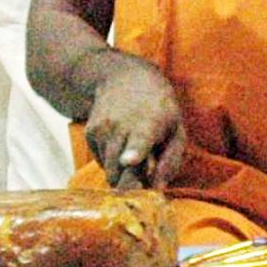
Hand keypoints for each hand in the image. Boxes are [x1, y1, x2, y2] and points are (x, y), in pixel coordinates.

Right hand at [85, 53, 187, 188]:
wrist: (125, 78)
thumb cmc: (159, 108)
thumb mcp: (176, 130)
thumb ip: (170, 161)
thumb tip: (157, 189)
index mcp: (147, 125)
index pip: (139, 141)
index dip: (134, 152)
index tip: (129, 160)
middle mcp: (120, 126)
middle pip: (120, 170)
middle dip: (131, 184)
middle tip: (143, 182)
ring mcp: (102, 130)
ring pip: (110, 172)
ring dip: (123, 173)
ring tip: (136, 155)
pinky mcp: (90, 133)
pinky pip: (102, 162)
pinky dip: (112, 161)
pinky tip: (122, 144)